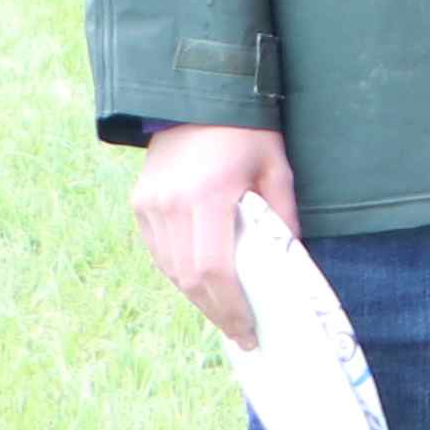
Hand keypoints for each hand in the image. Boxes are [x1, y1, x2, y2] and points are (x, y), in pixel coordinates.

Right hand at [130, 121, 297, 341]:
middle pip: (188, 278)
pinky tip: (203, 285)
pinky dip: (180, 274)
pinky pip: (159, 253)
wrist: (195, 96)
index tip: (249, 330)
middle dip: (216, 311)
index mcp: (206, 196)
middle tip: (242, 333)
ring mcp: (149, 206)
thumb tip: (290, 260)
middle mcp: (169, 206)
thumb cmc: (245, 131)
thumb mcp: (276, 167)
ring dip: (197, 296)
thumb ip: (282, 215)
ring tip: (226, 314)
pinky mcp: (139, 205)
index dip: (230, 306)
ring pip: (170, 270)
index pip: (214, 269)